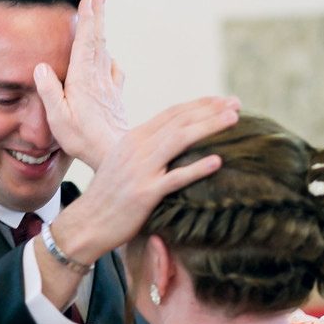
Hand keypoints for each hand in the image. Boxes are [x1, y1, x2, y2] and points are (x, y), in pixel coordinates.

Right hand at [33, 0, 127, 168]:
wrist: (113, 153)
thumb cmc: (82, 139)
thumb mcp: (58, 118)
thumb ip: (49, 91)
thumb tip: (41, 66)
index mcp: (83, 79)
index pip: (85, 42)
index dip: (87, 19)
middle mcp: (99, 78)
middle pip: (99, 41)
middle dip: (98, 16)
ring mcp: (110, 86)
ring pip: (106, 53)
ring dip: (103, 34)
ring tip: (100, 20)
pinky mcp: (116, 97)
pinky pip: (114, 71)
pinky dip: (110, 59)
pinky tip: (109, 59)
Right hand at [49, 95, 239, 264]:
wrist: (86, 224)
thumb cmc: (108, 197)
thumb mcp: (122, 163)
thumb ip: (144, 150)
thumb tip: (169, 143)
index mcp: (132, 139)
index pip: (171, 113)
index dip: (199, 104)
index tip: (221, 100)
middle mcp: (136, 148)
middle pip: (179, 121)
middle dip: (211, 110)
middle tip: (237, 104)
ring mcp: (140, 170)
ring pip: (180, 140)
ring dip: (209, 127)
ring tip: (234, 120)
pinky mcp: (144, 194)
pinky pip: (175, 178)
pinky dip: (197, 168)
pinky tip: (218, 161)